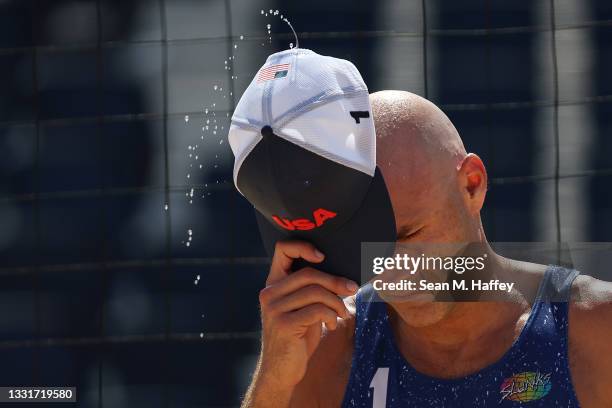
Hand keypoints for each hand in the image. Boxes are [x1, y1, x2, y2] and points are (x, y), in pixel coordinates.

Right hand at [257, 240, 358, 388]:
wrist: (280, 371)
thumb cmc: (297, 337)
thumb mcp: (301, 309)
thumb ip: (311, 291)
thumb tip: (344, 278)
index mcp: (272, 284)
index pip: (282, 250)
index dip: (304, 247)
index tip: (323, 256)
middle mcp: (269, 293)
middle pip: (309, 273)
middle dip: (335, 281)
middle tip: (352, 289)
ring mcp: (274, 309)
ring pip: (316, 292)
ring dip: (336, 302)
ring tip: (341, 313)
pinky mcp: (284, 325)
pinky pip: (317, 310)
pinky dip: (331, 316)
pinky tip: (332, 324)